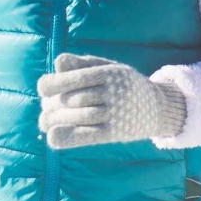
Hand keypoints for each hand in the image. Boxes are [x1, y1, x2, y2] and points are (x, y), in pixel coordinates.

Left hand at [37, 53, 186, 149]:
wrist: (158, 106)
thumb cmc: (123, 84)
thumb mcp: (107, 68)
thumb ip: (82, 64)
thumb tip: (58, 62)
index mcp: (110, 73)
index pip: (77, 77)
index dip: (55, 83)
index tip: (42, 88)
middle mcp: (114, 92)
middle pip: (74, 99)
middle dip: (53, 105)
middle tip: (44, 109)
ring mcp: (116, 113)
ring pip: (79, 117)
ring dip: (56, 120)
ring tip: (44, 121)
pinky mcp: (116, 132)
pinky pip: (89, 135)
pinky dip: (69, 137)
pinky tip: (52, 137)